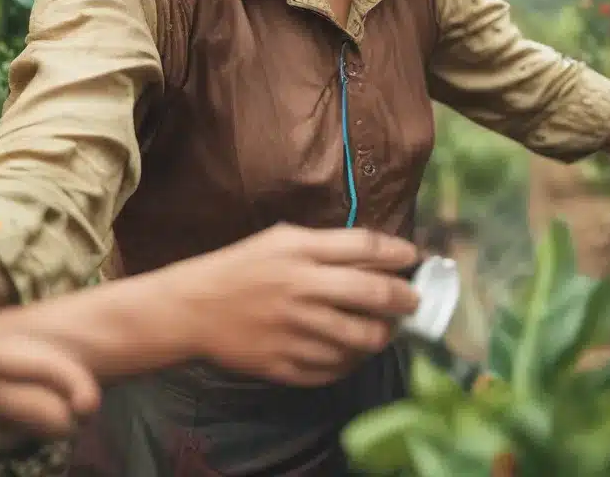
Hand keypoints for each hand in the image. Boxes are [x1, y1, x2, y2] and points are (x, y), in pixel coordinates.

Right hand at [166, 224, 420, 386]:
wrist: (195, 307)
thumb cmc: (242, 266)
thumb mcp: (282, 239)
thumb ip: (326, 246)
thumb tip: (377, 256)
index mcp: (300, 251)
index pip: (365, 248)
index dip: (398, 253)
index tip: (414, 258)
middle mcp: (302, 289)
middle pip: (374, 295)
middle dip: (406, 299)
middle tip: (413, 301)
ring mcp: (295, 330)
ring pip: (362, 339)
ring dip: (383, 335)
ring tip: (385, 330)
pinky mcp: (286, 364)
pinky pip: (336, 369)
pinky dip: (352, 361)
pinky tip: (353, 352)